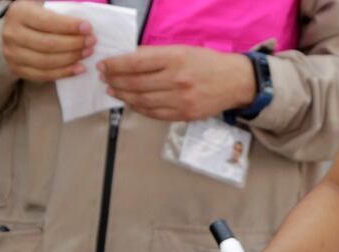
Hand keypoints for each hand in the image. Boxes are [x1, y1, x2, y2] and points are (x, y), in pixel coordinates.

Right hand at [2, 0, 95, 81]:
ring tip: (87, 53)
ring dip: (71, 59)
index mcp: (18, 13)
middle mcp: (12, 34)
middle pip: (48, 44)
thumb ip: (58, 10)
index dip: (69, 26)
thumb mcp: (41, 5)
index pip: (47, 22)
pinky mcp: (17, 70)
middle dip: (73, 44)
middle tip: (91, 42)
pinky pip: (44, 76)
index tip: (88, 28)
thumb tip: (83, 22)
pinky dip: (64, 73)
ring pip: (47, 62)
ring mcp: (13, 55)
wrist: (14, 31)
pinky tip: (78, 68)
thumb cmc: (34, 16)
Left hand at [99, 46, 256, 121]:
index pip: (136, 63)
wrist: (234, 81)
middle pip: (136, 83)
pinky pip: (154, 113)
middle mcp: (177, 79)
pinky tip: (131, 102)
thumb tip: (129, 60)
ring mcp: (180, 99)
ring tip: (114, 90)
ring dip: (124, 96)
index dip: (116, 65)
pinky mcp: (183, 114)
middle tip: (105, 78)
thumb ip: (156, 56)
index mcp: (175, 58)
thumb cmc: (207, 63)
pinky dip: (139, 108)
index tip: (104, 65)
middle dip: (116, 80)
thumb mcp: (182, 50)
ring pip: (142, 100)